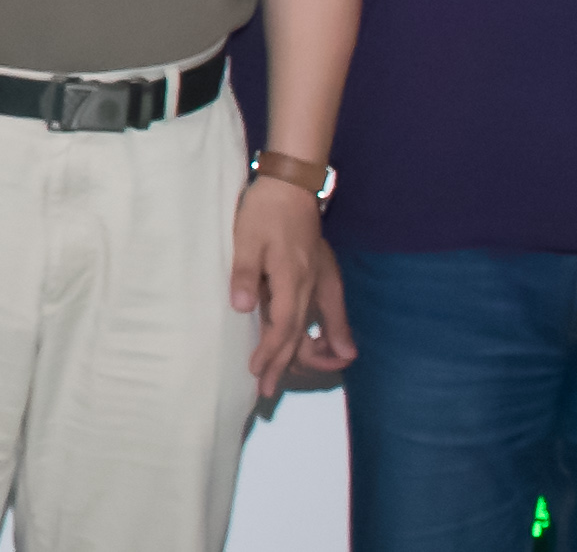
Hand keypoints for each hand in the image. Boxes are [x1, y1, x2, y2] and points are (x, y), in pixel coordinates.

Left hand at [227, 178, 349, 396]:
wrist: (292, 185)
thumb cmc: (264, 211)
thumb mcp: (246, 239)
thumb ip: (245, 274)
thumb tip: (242, 308)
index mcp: (291, 278)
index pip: (283, 326)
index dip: (270, 352)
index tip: (256, 372)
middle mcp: (311, 284)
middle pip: (298, 333)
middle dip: (282, 364)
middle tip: (266, 392)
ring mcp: (319, 280)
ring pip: (314, 325)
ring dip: (302, 353)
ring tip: (290, 375)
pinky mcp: (321, 274)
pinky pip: (327, 311)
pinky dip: (328, 333)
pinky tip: (334, 348)